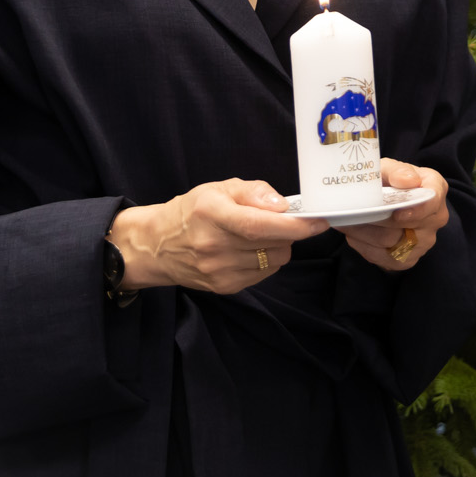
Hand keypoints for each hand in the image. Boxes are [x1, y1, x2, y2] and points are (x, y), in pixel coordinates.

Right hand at [108, 178, 326, 295]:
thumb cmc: (192, 211)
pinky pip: (264, 274)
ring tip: (260, 236)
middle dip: (288, 232)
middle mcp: (214, 246)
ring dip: (278, 247)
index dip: (294, 226)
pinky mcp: (224, 287)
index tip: (318, 221)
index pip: (259, 225)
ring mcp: (218, 270)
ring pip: (274, 261)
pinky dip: (266, 261)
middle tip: (280, 222)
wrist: (157, 246)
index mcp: (213, 214)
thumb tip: (282, 206)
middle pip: (273, 244)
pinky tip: (249, 251)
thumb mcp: (219, 188)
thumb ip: (254, 192)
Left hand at [337, 159, 449, 270]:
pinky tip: (353, 233)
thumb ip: (397, 170)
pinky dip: (363, 244)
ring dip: (363, 231)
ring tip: (346, 220)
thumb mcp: (389, 169)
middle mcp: (436, 218)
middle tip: (353, 211)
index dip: (415, 210)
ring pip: (389, 241)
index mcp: (436, 190)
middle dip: (376, 217)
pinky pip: (382, 256)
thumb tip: (406, 180)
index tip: (397, 213)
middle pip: (405, 224)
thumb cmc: (389, 182)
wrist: (387, 202)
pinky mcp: (407, 259)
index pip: (431, 202)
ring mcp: (424, 242)